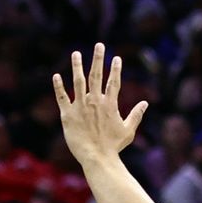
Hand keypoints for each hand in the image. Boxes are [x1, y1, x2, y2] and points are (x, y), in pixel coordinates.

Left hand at [53, 43, 147, 164]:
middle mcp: (95, 101)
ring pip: (78, 81)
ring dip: (77, 66)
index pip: (114, 81)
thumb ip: (136, 115)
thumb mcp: (129, 130)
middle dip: (98, 59)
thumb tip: (145, 103)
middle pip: (97, 75)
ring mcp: (80, 106)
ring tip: (76, 53)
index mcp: (110, 104)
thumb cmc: (114, 146)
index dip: (116, 69)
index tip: (116, 58)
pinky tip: (56, 75)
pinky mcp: (67, 115)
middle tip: (99, 45)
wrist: (96, 157)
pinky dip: (58, 86)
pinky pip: (62, 97)